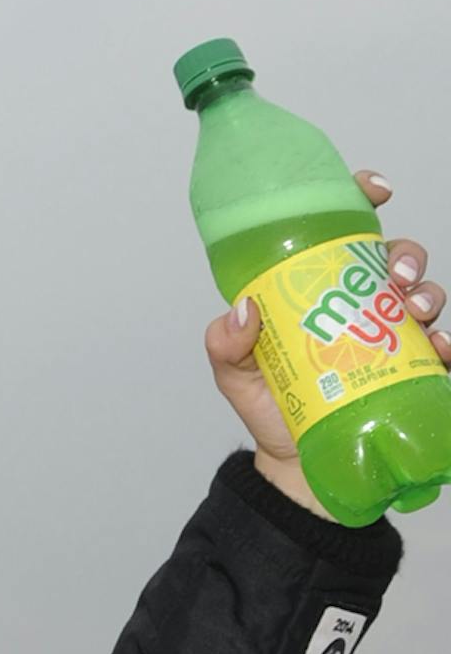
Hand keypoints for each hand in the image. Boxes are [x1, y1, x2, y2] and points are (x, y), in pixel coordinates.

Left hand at [204, 169, 450, 516]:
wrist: (296, 463)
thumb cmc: (271, 405)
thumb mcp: (235, 374)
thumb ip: (226, 344)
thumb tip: (243, 312)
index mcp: (319, 289)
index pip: (344, 232)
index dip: (361, 200)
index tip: (375, 190)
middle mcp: (361, 303)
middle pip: (396, 257)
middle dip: (406, 255)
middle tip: (396, 276)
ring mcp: (391, 334)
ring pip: (426, 293)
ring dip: (429, 293)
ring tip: (415, 310)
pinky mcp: (413, 368)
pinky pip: (444, 347)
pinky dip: (448, 343)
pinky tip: (440, 347)